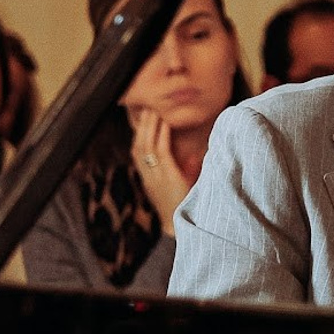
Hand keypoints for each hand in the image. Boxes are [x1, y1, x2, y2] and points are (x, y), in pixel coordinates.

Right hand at [129, 109, 192, 232]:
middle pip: (139, 144)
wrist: (181, 227)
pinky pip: (160, 151)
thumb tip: (195, 157)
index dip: (138, 133)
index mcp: (148, 178)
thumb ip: (185, 170)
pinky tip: (165, 122)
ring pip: (146, 144)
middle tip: (145, 106)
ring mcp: (155, 175)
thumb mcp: (182, 186)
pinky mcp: (166, 176)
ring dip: (149, 125)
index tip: (142, 117)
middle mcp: (148, 175)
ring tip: (153, 109)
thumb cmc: (184, 207)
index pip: (138, 151)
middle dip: (141, 124)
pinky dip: (161, 135)